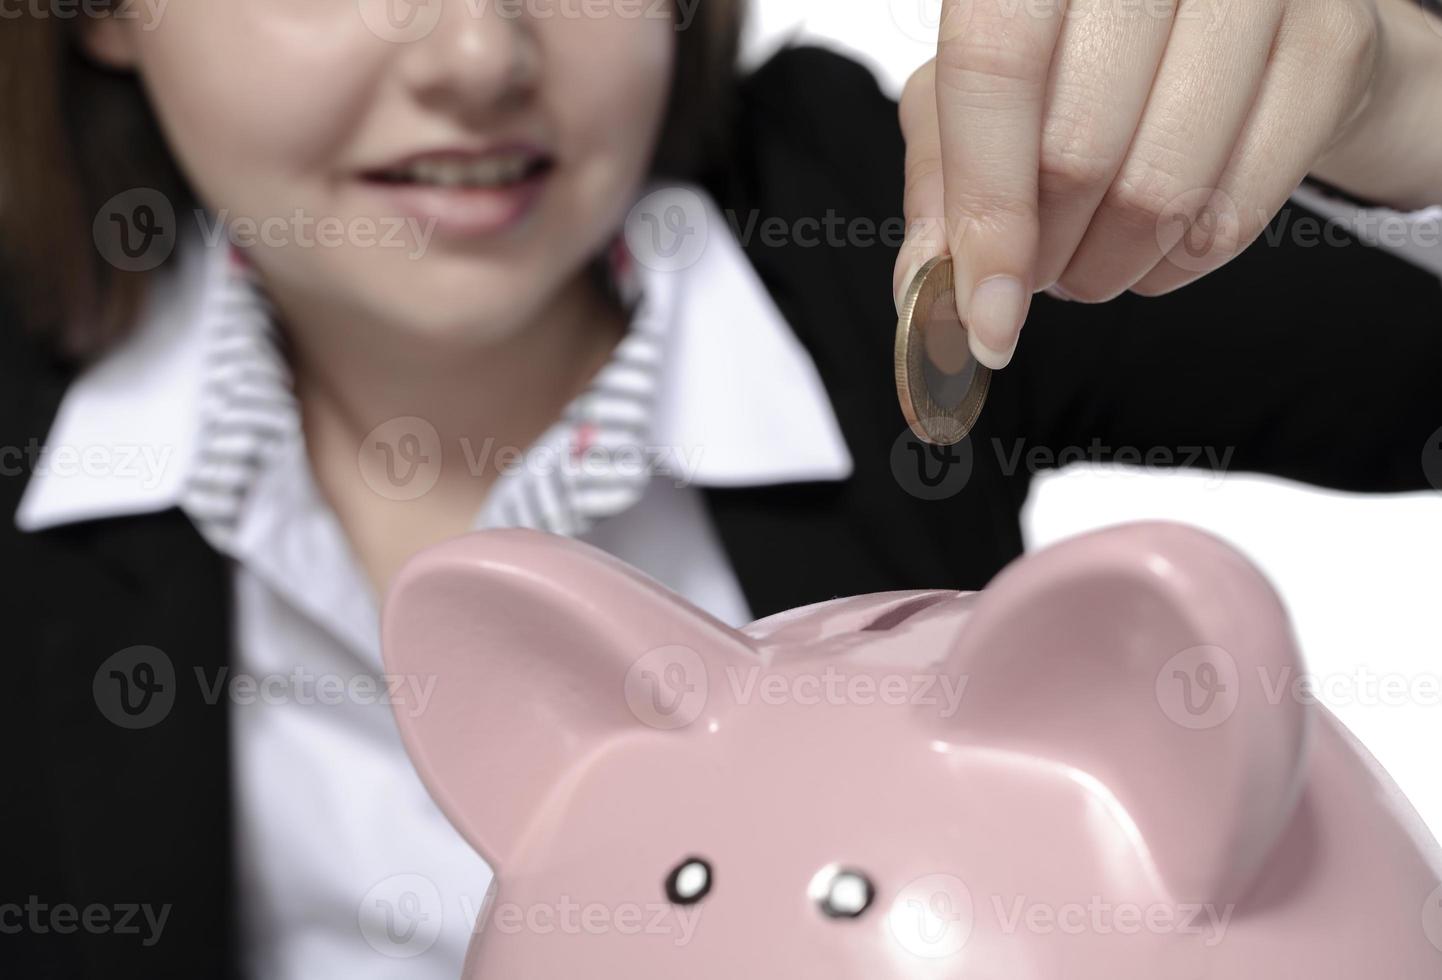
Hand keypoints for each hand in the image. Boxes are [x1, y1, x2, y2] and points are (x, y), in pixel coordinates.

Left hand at [894, 0, 1388, 367]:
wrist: (1245, 20)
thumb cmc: (1091, 55)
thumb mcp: (988, 94)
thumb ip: (944, 174)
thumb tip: (926, 281)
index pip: (993, 64)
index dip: (984, 206)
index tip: (984, 311)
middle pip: (1077, 146)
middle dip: (1044, 251)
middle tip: (1036, 274)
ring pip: (1162, 188)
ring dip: (1110, 266)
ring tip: (1091, 264)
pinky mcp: (1331, 42)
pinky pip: (1240, 207)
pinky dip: (1182, 263)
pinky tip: (1157, 253)